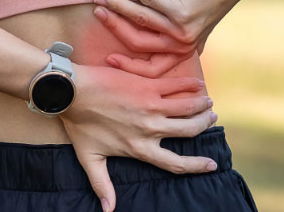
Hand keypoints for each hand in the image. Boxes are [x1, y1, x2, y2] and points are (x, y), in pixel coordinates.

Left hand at [59, 63, 218, 211]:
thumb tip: (108, 210)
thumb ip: (102, 185)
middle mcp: (150, 129)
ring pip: (187, 107)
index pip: (176, 163)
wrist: (72, 92)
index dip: (197, 166)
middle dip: (204, 124)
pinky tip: (199, 85)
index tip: (212, 164)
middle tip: (210, 118)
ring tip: (208, 103)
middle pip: (189, 130)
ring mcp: (150, 106)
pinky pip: (176, 86)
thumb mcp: (90, 159)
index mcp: (139, 148)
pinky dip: (191, 85)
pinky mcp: (147, 86)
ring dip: (202, 105)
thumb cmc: (79, 124)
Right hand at [91, 0, 249, 77]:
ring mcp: (180, 30)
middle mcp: (180, 46)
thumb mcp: (190, 30)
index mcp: (180, 53)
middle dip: (113, 27)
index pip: (150, 70)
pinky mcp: (180, 11)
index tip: (109, 59)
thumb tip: (149, 47)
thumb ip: (173, 40)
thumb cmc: (204, 3)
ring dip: (116, 6)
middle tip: (96, 13)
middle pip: (138, 43)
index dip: (128, 66)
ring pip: (139, 20)